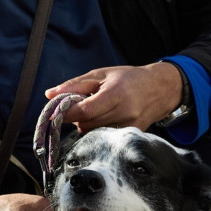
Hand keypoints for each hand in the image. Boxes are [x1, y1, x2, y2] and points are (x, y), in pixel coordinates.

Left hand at [43, 62, 181, 133]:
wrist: (160, 89)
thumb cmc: (129, 78)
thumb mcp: (101, 74)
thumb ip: (75, 85)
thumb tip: (50, 94)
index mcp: (116, 94)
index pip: (84, 110)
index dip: (66, 113)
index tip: (54, 112)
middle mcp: (124, 112)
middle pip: (86, 124)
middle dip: (76, 117)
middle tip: (78, 106)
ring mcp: (128, 126)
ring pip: (93, 132)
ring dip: (86, 123)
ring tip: (95, 110)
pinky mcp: (130, 135)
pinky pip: (104, 136)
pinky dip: (97, 128)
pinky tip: (104, 117)